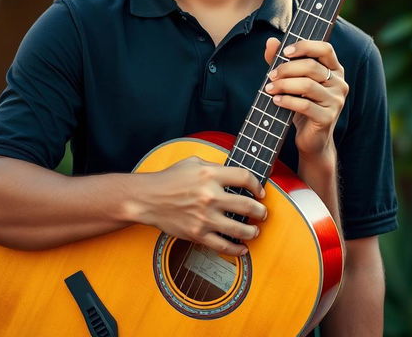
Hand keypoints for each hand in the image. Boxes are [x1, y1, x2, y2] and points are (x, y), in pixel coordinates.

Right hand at [136, 156, 266, 255]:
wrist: (148, 198)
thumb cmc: (169, 178)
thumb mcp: (193, 162)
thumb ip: (215, 166)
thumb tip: (234, 174)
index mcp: (210, 174)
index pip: (244, 177)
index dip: (257, 185)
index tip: (260, 191)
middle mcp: (209, 195)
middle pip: (247, 205)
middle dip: (260, 211)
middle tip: (263, 213)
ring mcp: (204, 217)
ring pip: (239, 229)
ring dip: (253, 231)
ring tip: (255, 230)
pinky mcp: (197, 234)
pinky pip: (222, 246)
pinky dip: (236, 250)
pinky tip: (242, 249)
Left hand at [264, 38, 347, 158]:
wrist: (311, 138)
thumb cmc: (302, 104)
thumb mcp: (293, 80)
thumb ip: (282, 60)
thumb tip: (271, 42)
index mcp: (334, 69)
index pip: (325, 49)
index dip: (305, 46)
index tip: (286, 51)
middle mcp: (339, 83)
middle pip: (312, 67)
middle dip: (287, 69)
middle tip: (271, 75)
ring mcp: (336, 101)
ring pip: (307, 85)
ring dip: (284, 85)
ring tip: (270, 88)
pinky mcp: (328, 118)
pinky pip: (305, 105)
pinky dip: (287, 101)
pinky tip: (276, 101)